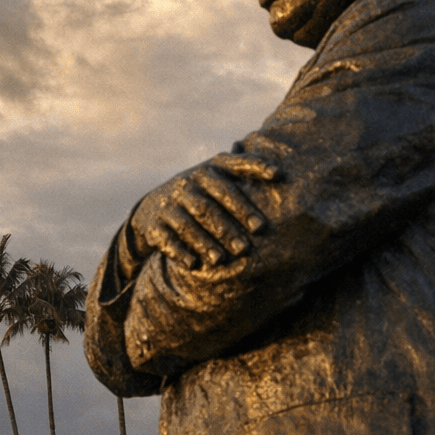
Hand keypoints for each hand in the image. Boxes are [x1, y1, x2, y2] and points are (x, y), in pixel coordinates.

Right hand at [132, 153, 280, 268]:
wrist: (153, 208)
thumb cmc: (199, 192)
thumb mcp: (216, 175)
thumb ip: (243, 168)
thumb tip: (281, 173)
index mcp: (207, 172)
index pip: (231, 173)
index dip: (255, 173)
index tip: (279, 177)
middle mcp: (186, 185)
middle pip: (208, 208)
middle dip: (227, 227)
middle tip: (246, 248)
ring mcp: (168, 205)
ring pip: (186, 224)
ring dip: (204, 242)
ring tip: (221, 259)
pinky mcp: (153, 225)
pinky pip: (165, 239)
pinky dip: (179, 252)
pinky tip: (193, 265)